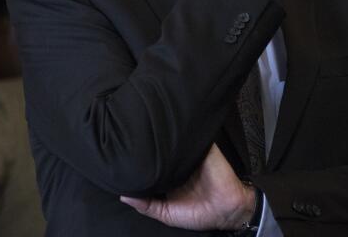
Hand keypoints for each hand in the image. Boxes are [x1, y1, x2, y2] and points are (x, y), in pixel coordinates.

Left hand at [120, 144, 255, 230]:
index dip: (139, 162)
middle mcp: (177, 164)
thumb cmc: (197, 214)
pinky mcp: (204, 149)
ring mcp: (190, 155)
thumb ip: (147, 206)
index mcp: (168, 177)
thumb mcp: (167, 214)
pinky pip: (191, 138)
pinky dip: (182, 136)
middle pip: (160, 150)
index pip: (151, 165)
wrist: (226, 210)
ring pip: (173, 142)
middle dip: (148, 147)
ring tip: (146, 131)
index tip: (121, 156)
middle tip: (130, 139)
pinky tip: (168, 134)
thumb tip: (123, 196)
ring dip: (163, 138)